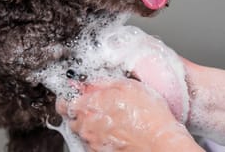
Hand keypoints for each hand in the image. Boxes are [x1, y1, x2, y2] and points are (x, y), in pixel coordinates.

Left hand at [56, 80, 202, 151]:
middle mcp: (85, 127)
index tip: (78, 93)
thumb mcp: (124, 86)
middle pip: (73, 117)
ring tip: (113, 120)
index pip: (63, 101)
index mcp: (86, 107)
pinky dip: (101, 137)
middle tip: (100, 105)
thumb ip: (98, 82)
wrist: (161, 144)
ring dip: (92, 124)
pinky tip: (117, 132)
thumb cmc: (147, 115)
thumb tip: (83, 81)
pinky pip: (94, 143)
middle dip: (82, 110)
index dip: (69, 95)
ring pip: (84, 131)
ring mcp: (93, 143)